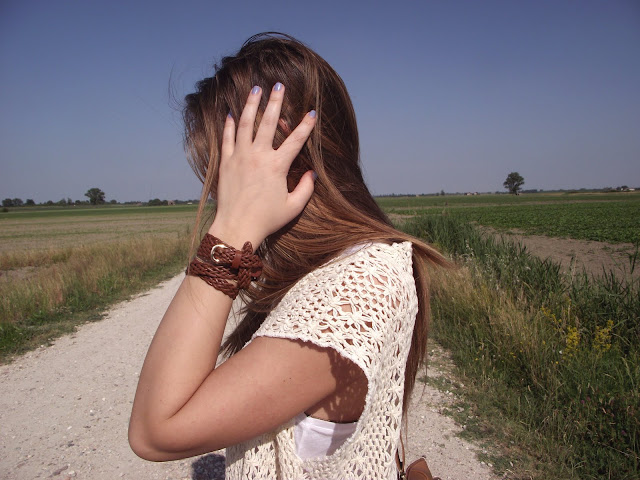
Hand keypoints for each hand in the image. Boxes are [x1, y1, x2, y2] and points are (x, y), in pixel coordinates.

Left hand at [209, 83, 316, 249]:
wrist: (237, 227)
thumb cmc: (267, 220)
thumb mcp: (293, 207)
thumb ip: (306, 189)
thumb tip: (312, 174)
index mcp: (277, 166)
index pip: (296, 140)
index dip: (306, 126)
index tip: (312, 112)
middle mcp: (258, 157)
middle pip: (268, 122)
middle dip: (274, 101)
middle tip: (277, 85)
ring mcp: (240, 157)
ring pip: (245, 124)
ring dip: (251, 105)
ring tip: (255, 90)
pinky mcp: (226, 163)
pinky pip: (227, 139)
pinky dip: (229, 125)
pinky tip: (231, 114)